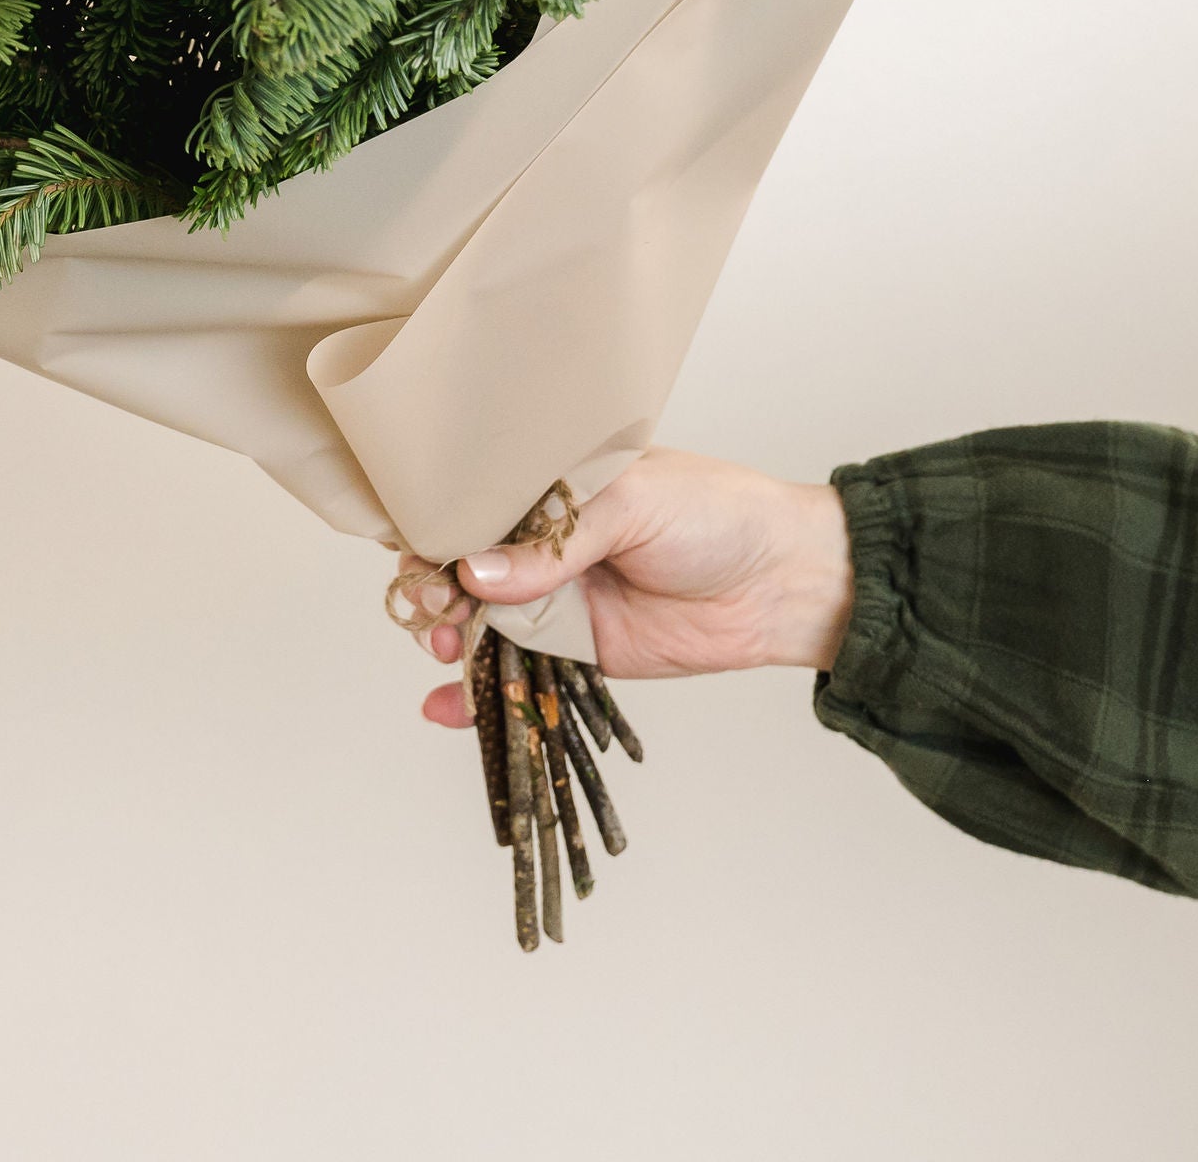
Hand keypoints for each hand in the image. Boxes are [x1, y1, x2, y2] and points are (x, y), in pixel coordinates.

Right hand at [405, 445, 854, 728]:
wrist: (781, 581)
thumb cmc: (714, 513)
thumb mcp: (632, 502)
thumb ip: (554, 543)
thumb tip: (475, 572)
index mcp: (551, 489)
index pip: (473, 504)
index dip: (437, 527)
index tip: (416, 553)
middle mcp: (545, 544)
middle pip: (464, 569)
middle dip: (435, 590)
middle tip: (434, 607)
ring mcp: (558, 599)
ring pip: (482, 624)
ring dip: (451, 639)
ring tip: (447, 647)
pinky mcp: (578, 653)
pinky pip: (518, 674)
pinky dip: (479, 696)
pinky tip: (446, 707)